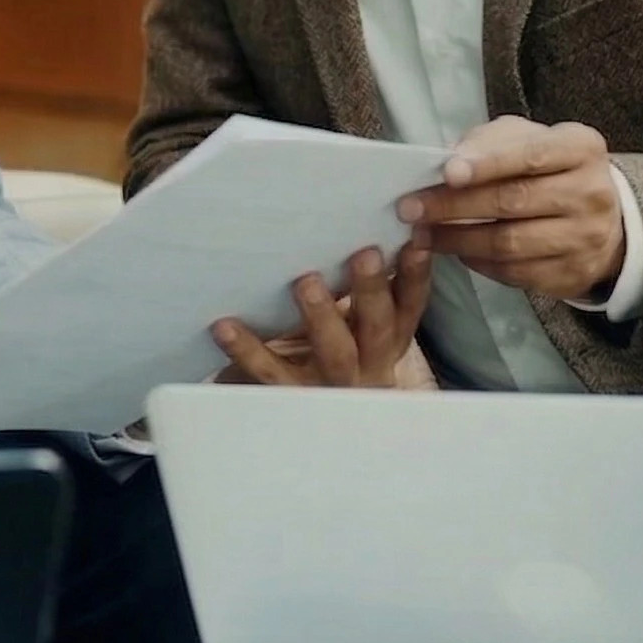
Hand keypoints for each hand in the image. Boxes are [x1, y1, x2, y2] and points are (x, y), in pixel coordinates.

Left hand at [213, 242, 431, 386]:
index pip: (408, 306)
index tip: (417, 240)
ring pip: (335, 352)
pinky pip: (268, 371)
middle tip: (366, 254)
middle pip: (378, 328)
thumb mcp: (346, 325)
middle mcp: (367, 365)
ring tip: (306, 283)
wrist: (284, 415)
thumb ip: (351, 290)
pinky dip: (247, 348)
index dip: (416, 276)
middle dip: (373, 291)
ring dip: (323, 316)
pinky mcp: (290, 395)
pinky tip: (224, 325)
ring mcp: (330, 384)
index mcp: (384, 342)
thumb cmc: (315, 350)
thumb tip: (346, 227)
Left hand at [397, 117, 624, 300]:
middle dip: (454, 205)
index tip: (447, 172)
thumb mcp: (523, 138)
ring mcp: (586, 238)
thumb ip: (488, 143)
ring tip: (421, 233)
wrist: (596, 214)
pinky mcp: (574, 273)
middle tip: (410, 208)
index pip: (531, 156)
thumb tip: (447, 162)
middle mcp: (591, 194)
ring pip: (510, 243)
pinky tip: (454, 250)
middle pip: (513, 201)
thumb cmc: (543, 167)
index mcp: (580, 150)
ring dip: (456, 239)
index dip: (487, 164)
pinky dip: (477, 262)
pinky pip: (515, 272)